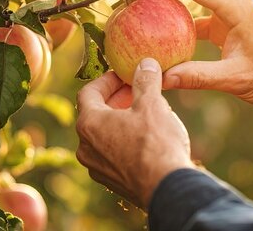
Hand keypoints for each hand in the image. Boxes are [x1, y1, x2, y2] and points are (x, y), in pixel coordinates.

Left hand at [75, 58, 194, 207]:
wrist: (167, 188)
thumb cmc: (156, 142)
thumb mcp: (152, 103)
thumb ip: (145, 80)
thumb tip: (145, 63)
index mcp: (89, 124)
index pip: (88, 92)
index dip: (107, 80)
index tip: (125, 75)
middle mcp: (86, 147)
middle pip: (95, 114)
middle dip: (115, 100)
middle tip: (136, 91)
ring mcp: (97, 168)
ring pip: (103, 136)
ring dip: (120, 121)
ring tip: (144, 114)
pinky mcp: (111, 182)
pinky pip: (112, 154)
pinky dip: (124, 142)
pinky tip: (146, 139)